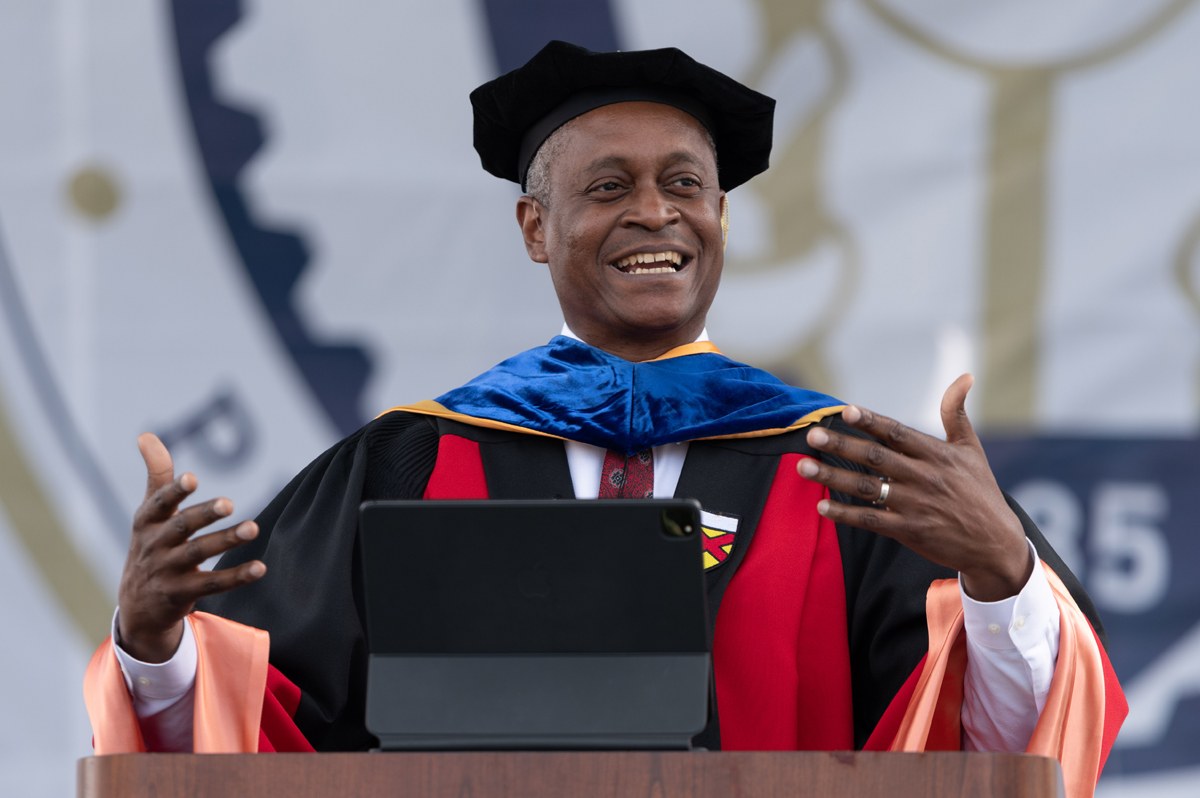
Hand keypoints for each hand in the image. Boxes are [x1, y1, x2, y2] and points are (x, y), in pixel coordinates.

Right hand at [116, 433, 265, 662]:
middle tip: (230, 503)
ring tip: (253, 528)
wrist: (137, 606)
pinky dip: (236, 576)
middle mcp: (154, 545)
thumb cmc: (150, 545)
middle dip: (204, 514)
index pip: (159, 504)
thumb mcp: (148, 513)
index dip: (174, 491)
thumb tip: (147, 434)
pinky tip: (260, 567)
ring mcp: (167, 571)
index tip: (191, 477)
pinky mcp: (183, 594)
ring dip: (226, 540)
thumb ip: (157, 475)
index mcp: (146, 522)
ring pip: (198, 554)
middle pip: (181, 527)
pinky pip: (213, 584)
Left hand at [798, 374, 1031, 601]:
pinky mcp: (909, 531)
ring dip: (832, 477)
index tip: (846, 410)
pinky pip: (871, 520)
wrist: (996, 544)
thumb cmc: (980, 491)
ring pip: (867, 488)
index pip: (897, 433)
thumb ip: (957, 413)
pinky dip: (845, 514)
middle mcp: (924, 478)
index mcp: (937, 454)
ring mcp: (915, 506)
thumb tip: (965, 376)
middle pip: (876, 458)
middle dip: (841, 446)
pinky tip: (821, 506)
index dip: (871, 421)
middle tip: (811, 435)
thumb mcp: (971, 450)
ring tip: (802, 466)